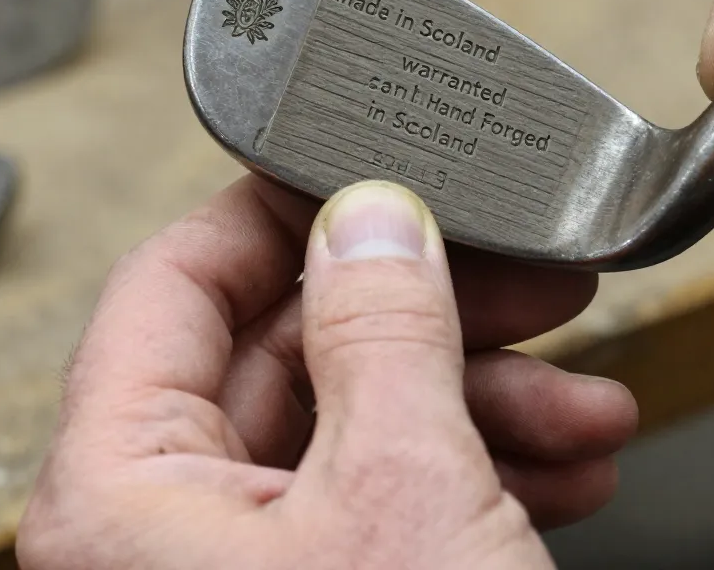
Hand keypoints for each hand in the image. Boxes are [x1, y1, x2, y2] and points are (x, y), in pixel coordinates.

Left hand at [17, 178, 636, 568]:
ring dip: (487, 402)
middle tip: (527, 288)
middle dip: (434, 319)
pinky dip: (485, 472)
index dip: (280, 217)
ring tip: (585, 408)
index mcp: (128, 494)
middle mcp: (175, 533)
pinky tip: (566, 471)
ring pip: (365, 426)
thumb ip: (380, 328)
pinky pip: (397, 500)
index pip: (174, 284)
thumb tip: (368, 215)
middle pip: (295, 352)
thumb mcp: (402, 491)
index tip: (374, 179)